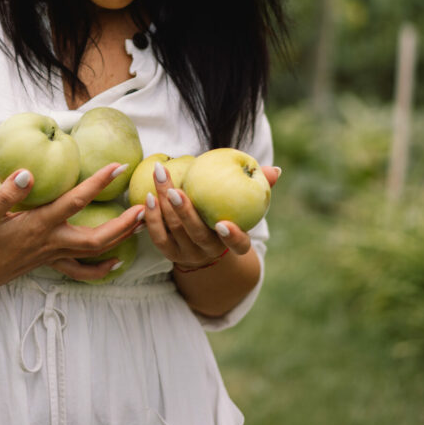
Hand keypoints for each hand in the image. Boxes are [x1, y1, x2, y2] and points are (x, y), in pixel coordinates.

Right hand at [0, 162, 144, 292]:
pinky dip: (100, 269)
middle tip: (144, 206)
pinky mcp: (48, 263)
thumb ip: (8, 194)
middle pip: (98, 237)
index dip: (97, 184)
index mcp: (39, 225)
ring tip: (140, 226)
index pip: (75, 202)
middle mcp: (51, 242)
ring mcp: (52, 256)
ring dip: (120, 240)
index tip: (117, 167)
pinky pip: (81, 270)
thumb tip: (28, 173)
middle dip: (124, 223)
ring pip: (94, 253)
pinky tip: (115, 263)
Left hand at [142, 160, 280, 270]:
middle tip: (174, 190)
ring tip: (159, 181)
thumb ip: (258, 187)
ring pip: (175, 232)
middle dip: (184, 212)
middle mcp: (210, 251)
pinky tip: (148, 196)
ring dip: (164, 207)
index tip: (224, 224)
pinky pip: (158, 237)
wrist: (203, 246)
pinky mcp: (169, 253)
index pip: (239, 246)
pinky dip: (152, 218)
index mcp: (233, 242)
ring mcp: (188, 254)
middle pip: (196, 234)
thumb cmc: (227, 214)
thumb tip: (275, 170)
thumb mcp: (244, 204)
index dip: (233, 237)